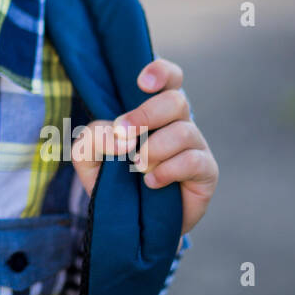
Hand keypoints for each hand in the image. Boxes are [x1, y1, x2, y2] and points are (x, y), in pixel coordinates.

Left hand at [70, 57, 217, 238]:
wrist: (129, 222)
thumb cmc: (111, 179)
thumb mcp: (88, 155)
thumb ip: (92, 137)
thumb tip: (119, 138)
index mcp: (152, 109)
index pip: (169, 77)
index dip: (160, 72)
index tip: (141, 83)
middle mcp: (177, 122)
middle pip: (176, 100)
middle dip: (146, 114)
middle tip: (123, 134)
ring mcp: (195, 145)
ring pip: (183, 131)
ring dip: (154, 149)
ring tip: (137, 168)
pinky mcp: (206, 171)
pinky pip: (193, 160)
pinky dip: (167, 171)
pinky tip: (151, 183)